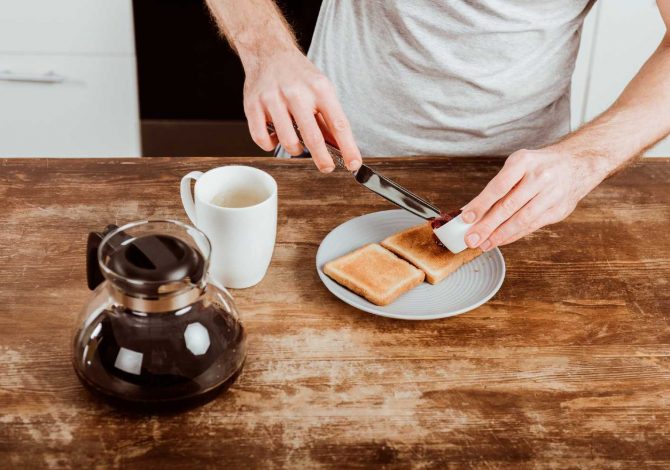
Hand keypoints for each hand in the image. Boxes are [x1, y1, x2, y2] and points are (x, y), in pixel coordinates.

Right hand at [242, 48, 361, 172]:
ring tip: (297, 143)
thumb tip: (341, 148)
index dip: (348, 148)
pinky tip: (276, 137)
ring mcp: (273, 99)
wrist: (268, 51)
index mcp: (319, 88)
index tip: (353, 163)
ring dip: (295, 150)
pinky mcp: (253, 106)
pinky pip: (262, 139)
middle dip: (323, 159)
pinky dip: (271, 145)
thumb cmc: (297, 74)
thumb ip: (328, 119)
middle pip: (313, 137)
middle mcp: (296, 93)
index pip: (338, 124)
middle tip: (327, 167)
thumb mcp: (321, 89)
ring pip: (288, 142)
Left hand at [460, 147, 609, 250]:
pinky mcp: (559, 210)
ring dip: (500, 235)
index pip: (499, 186)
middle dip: (487, 226)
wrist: (578, 162)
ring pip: (522, 219)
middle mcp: (540, 177)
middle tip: (471, 239)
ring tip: (484, 244)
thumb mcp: (518, 165)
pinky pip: (532, 226)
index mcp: (524, 161)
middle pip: (509, 206)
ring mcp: (552, 194)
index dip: (481, 204)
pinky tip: (500, 240)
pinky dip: (514, 235)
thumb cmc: (539, 165)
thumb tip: (471, 210)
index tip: (467, 218)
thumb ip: (496, 187)